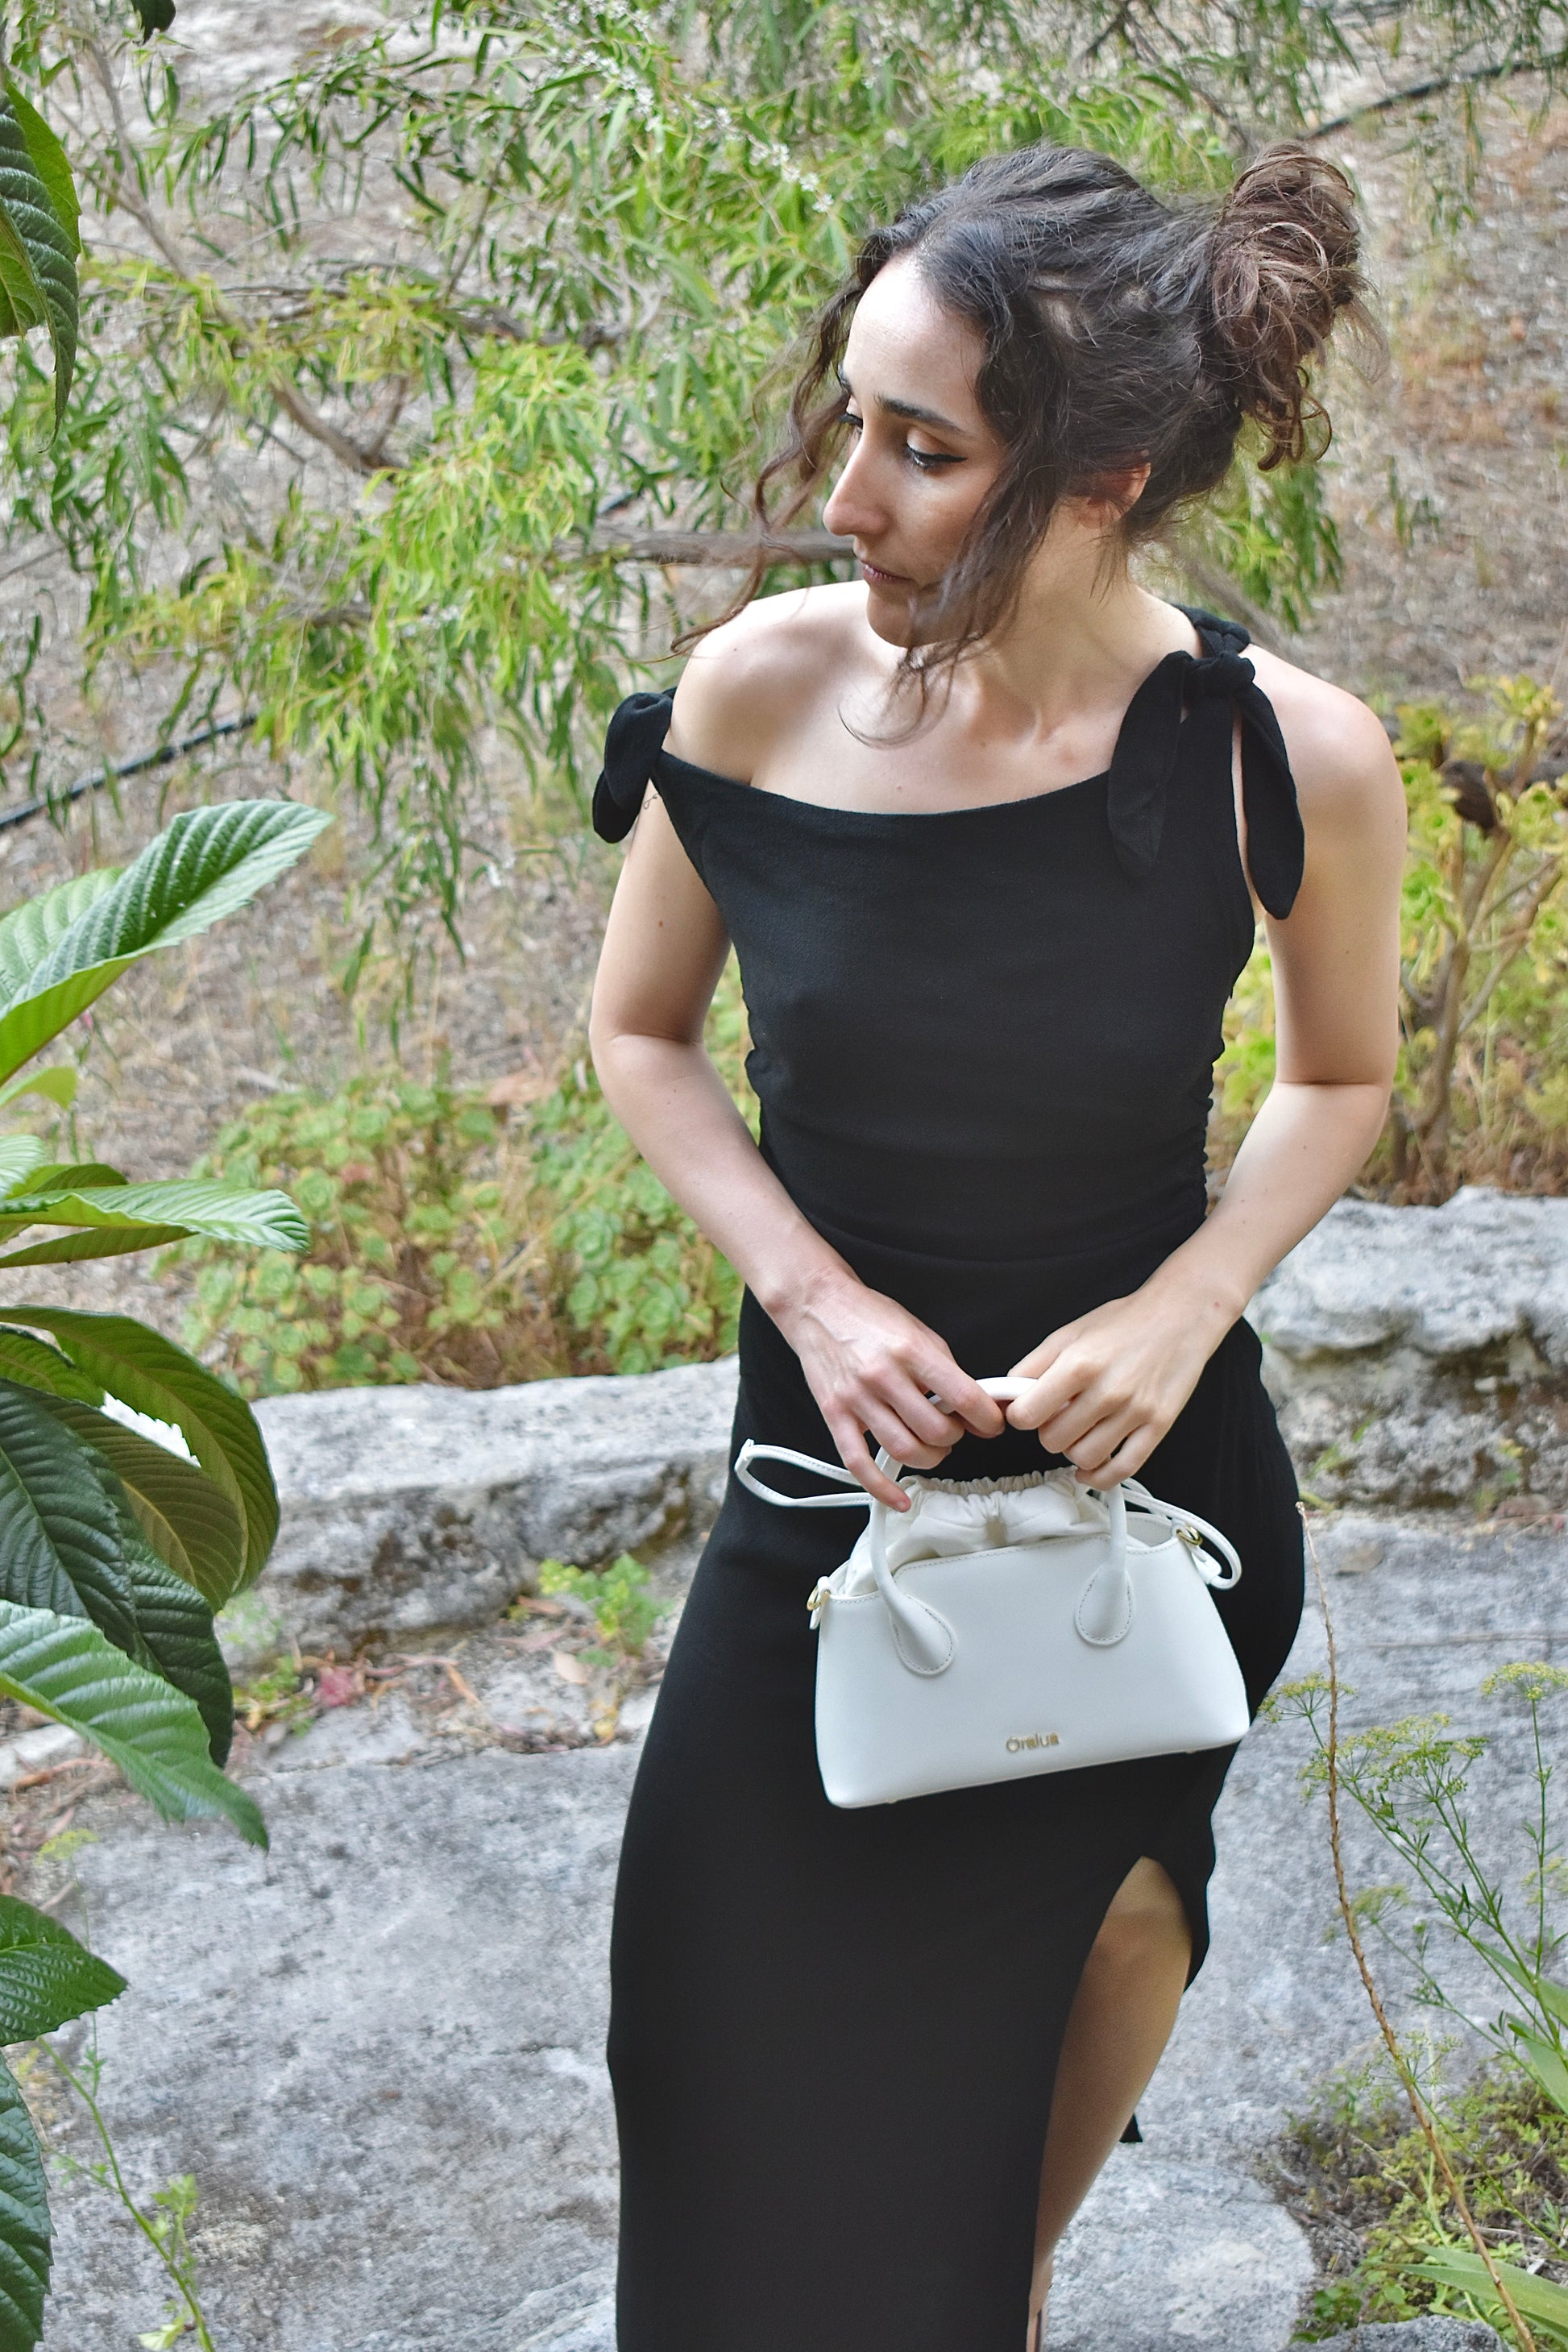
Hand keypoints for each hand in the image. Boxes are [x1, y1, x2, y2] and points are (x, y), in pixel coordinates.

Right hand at [774, 1268, 1004, 1508]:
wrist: (818, 1306)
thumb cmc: (869, 1316)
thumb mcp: (919, 1332)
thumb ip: (946, 1370)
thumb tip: (974, 1405)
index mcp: (911, 1351)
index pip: (963, 1397)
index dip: (987, 1418)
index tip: (992, 1424)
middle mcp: (883, 1376)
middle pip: (935, 1430)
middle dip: (956, 1438)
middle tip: (956, 1430)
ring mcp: (857, 1398)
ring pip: (904, 1450)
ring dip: (930, 1458)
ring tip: (933, 1447)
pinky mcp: (835, 1415)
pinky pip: (859, 1463)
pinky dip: (882, 1488)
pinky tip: (899, 1498)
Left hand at [1003, 1282, 1230, 1485]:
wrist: (1180, 1316)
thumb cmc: (1126, 1322)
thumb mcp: (1069, 1333)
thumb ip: (1033, 1365)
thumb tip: (1006, 1394)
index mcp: (1079, 1364)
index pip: (1027, 1414)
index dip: (1021, 1415)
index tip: (1027, 1411)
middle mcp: (1108, 1390)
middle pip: (1053, 1440)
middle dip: (1048, 1430)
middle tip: (1059, 1415)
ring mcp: (1135, 1412)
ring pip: (1084, 1458)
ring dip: (1073, 1450)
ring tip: (1079, 1431)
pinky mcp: (1158, 1426)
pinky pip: (1122, 1469)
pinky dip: (1099, 1476)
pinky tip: (1090, 1466)